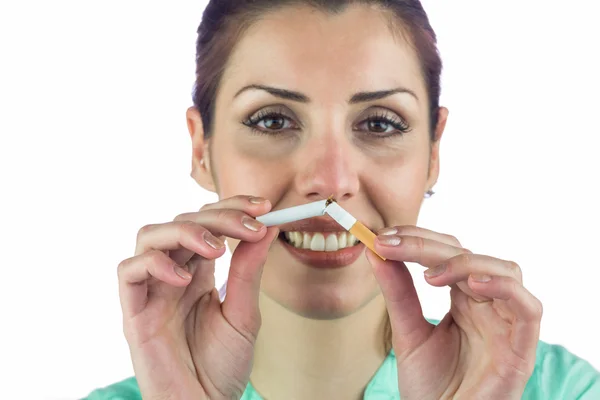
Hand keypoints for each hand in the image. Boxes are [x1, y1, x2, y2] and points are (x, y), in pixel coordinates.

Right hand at [117, 195, 277, 399]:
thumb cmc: (222, 367)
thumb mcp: (244, 313)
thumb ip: (249, 272)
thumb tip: (268, 229)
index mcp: (200, 272)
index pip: (209, 224)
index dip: (232, 208)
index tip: (264, 207)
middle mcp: (173, 274)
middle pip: (183, 221)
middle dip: (219, 217)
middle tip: (251, 225)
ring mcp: (152, 290)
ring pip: (151, 234)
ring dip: (186, 231)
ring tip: (218, 249)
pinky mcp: (133, 311)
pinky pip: (128, 271)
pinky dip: (154, 264)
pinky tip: (185, 279)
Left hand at [366, 226, 542, 399]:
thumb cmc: (431, 388)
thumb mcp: (407, 333)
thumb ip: (397, 293)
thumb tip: (375, 252)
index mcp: (464, 299)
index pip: (448, 253)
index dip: (418, 240)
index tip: (382, 238)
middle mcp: (488, 305)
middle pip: (470, 255)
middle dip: (428, 247)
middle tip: (391, 245)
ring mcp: (507, 324)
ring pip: (504, 270)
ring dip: (465, 263)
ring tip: (429, 275)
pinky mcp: (521, 349)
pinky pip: (529, 307)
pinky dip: (504, 288)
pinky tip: (472, 285)